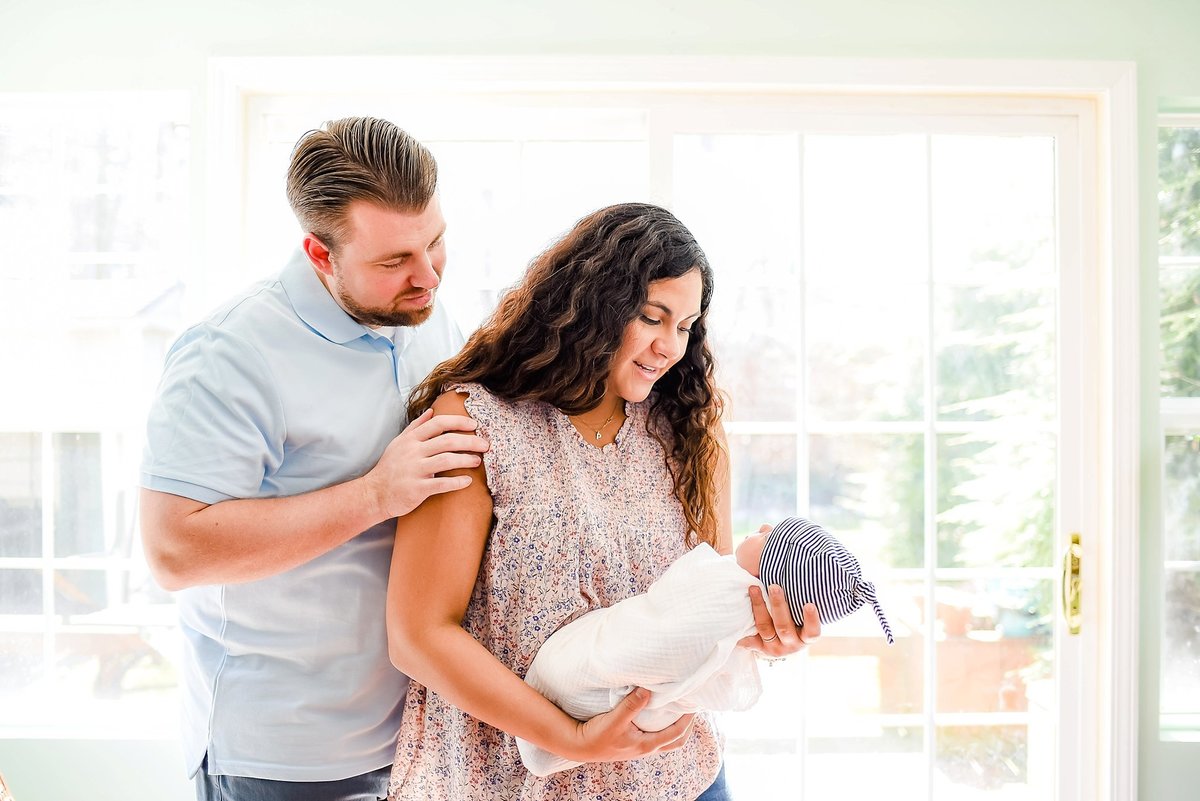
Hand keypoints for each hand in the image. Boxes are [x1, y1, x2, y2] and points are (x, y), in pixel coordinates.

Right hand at [363, 409, 489, 517]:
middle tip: (486, 445)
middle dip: (470, 441)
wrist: (374, 494)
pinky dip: (457, 482)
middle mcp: (413, 452)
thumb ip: (415, 427)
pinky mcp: (417, 489)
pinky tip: (468, 481)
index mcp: (411, 439)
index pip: (438, 424)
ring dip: (466, 459)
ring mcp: (415, 470)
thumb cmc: (390, 468)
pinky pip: (441, 484)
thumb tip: (431, 411)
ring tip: (479, 461)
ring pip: (446, 460)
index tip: (474, 425)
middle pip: (447, 441)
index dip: (458, 422)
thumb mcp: (399, 443)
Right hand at [568, 687, 694, 763]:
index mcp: (646, 745)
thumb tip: (648, 690)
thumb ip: (631, 705)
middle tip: (691, 709)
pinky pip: (654, 735)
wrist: (579, 746)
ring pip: (665, 739)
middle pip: (675, 740)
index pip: (676, 734)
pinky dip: (662, 726)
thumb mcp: (615, 719)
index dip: (688, 720)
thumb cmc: (597, 736)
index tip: (694, 706)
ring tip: (677, 709)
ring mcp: (639, 746)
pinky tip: (656, 714)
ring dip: (675, 726)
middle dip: (687, 726)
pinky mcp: (631, 742)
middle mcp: (645, 748)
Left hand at [738, 587, 820, 657]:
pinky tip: (737, 618)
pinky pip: (749, 640)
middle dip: (778, 605)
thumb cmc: (795, 616)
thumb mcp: (801, 610)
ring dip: (759, 607)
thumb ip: (799, 595)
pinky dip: (743, 631)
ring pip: (765, 628)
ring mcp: (775, 648)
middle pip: (783, 627)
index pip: (812, 631)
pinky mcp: (760, 648)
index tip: (809, 604)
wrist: (783, 642)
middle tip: (774, 586)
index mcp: (806, 637)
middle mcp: (791, 644)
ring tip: (754, 588)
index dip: (811, 619)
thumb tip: (793, 566)